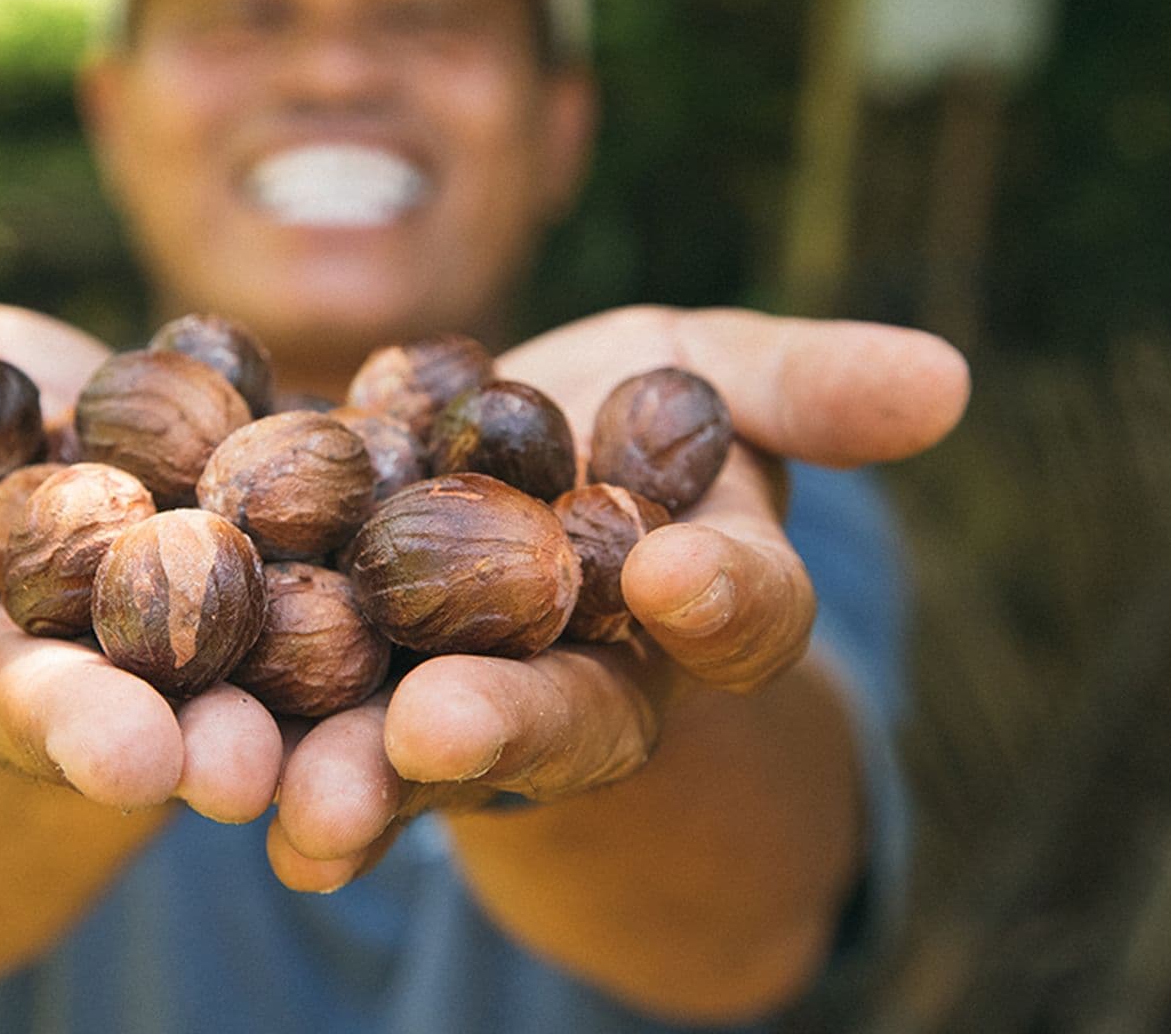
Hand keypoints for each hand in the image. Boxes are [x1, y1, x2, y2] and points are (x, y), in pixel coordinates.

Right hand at [0, 268, 285, 822]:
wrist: (137, 459)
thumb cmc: (7, 404)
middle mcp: (19, 640)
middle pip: (36, 684)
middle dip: (76, 720)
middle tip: (127, 757)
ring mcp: (136, 675)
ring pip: (169, 721)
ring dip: (209, 749)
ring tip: (250, 770)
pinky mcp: (255, 679)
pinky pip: (290, 711)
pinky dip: (324, 737)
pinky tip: (360, 755)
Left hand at [266, 305, 969, 890]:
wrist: (493, 465)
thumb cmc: (626, 412)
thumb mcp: (708, 369)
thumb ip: (804, 384)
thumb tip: (950, 378)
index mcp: (700, 594)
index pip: (739, 606)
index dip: (720, 597)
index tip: (684, 576)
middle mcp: (596, 675)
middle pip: (569, 711)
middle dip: (512, 721)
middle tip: (446, 729)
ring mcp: (473, 703)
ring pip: (429, 755)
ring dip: (369, 782)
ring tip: (306, 802)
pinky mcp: (357, 703)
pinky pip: (320, 740)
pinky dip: (276, 766)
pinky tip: (220, 789)